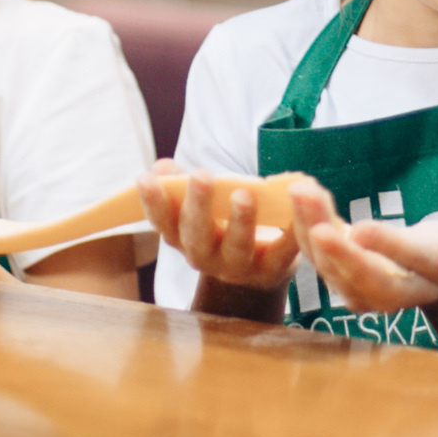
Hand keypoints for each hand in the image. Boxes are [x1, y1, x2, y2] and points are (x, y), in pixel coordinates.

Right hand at [135, 159, 297, 290]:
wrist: (257, 269)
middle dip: (198, 205)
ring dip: (239, 221)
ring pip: (237, 247)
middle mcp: (205, 257)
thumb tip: (163, 166)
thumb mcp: (200, 204)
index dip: (153, 202)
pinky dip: (289, 232)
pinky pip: (281, 252)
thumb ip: (182, 184)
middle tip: (200, 175)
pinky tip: (292, 207)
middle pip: (197, 235)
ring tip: (243, 194)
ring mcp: (238, 267)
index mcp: (183, 238)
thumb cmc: (223, 223)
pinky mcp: (271, 270)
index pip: (162, 222)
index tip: (145, 178)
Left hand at [289, 178, 437, 313]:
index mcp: (396, 295)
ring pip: (318, 256)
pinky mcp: (337, 274)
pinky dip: (306, 221)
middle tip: (302, 191)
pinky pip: (316, 249)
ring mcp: (348, 288)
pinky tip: (302, 194)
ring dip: (305, 220)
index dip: (344, 254)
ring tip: (299, 187)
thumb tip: (357, 232)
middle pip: (334, 264)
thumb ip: (397, 246)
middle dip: (315, 226)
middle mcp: (366, 299)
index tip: (323, 229)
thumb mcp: (433, 251)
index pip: (367, 275)